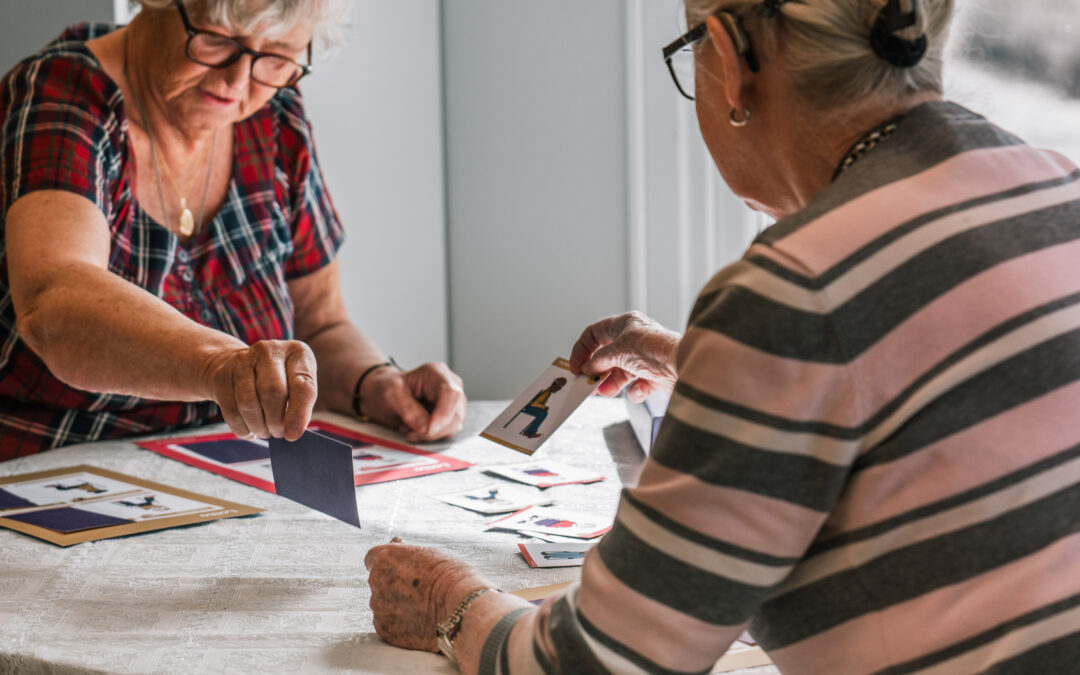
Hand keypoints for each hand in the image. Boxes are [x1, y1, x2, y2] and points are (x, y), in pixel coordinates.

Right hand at [202, 340, 316, 440]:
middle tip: (278, 432)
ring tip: (264, 431)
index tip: (294, 435)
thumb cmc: (278, 379)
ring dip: (258, 426)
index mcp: (296, 352)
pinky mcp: (221, 375)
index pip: (303, 386)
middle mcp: (269, 351)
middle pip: (272, 393)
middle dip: (275, 421)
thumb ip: (300, 404)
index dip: (299, 415)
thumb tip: (293, 431)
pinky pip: (231, 410)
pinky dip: (242, 428)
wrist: (236, 364)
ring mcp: (242, 360)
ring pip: (249, 403)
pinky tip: (249, 430)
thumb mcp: (296, 384)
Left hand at [360, 362, 465, 441]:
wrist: (384, 394)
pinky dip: (430, 436)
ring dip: (430, 434)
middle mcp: (450, 385)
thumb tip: (426, 427)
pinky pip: (447, 432)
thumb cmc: (388, 388)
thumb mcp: (391, 394)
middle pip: (455, 413)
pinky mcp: (449, 416)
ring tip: (409, 428)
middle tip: (411, 431)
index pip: (452, 393)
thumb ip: (408, 409)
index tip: (429, 429)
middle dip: (433, 429)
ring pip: (453, 426)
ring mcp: (452, 402)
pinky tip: (415, 430)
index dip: (444, 414)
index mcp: (436, 373)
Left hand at [365, 539, 491, 652]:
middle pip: (378, 582)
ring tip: (422, 607)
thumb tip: (394, 545)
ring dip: (396, 604)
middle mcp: (376, 581)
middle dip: (392, 585)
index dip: (386, 564)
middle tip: (417, 590)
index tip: (397, 568)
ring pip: (382, 604)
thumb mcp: (429, 553)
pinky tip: (418, 620)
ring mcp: (379, 607)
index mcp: (386, 558)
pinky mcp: (385, 629)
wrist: (461, 609)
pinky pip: (387, 623)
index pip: (372, 558)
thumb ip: (405, 553)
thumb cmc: (452, 577)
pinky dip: (399, 623)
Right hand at [570, 311, 680, 401]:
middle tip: (586, 382)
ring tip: (605, 391)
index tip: (575, 366)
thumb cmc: (655, 348)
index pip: (595, 333)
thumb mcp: (618, 350)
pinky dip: (636, 391)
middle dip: (597, 370)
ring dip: (612, 383)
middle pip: (607, 356)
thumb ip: (599, 359)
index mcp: (626, 324)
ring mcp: (645, 358)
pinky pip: (639, 386)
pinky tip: (640, 390)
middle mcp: (635, 340)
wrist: (685, 366)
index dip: (582, 349)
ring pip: (621, 373)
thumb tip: (587, 367)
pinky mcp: (656, 376)